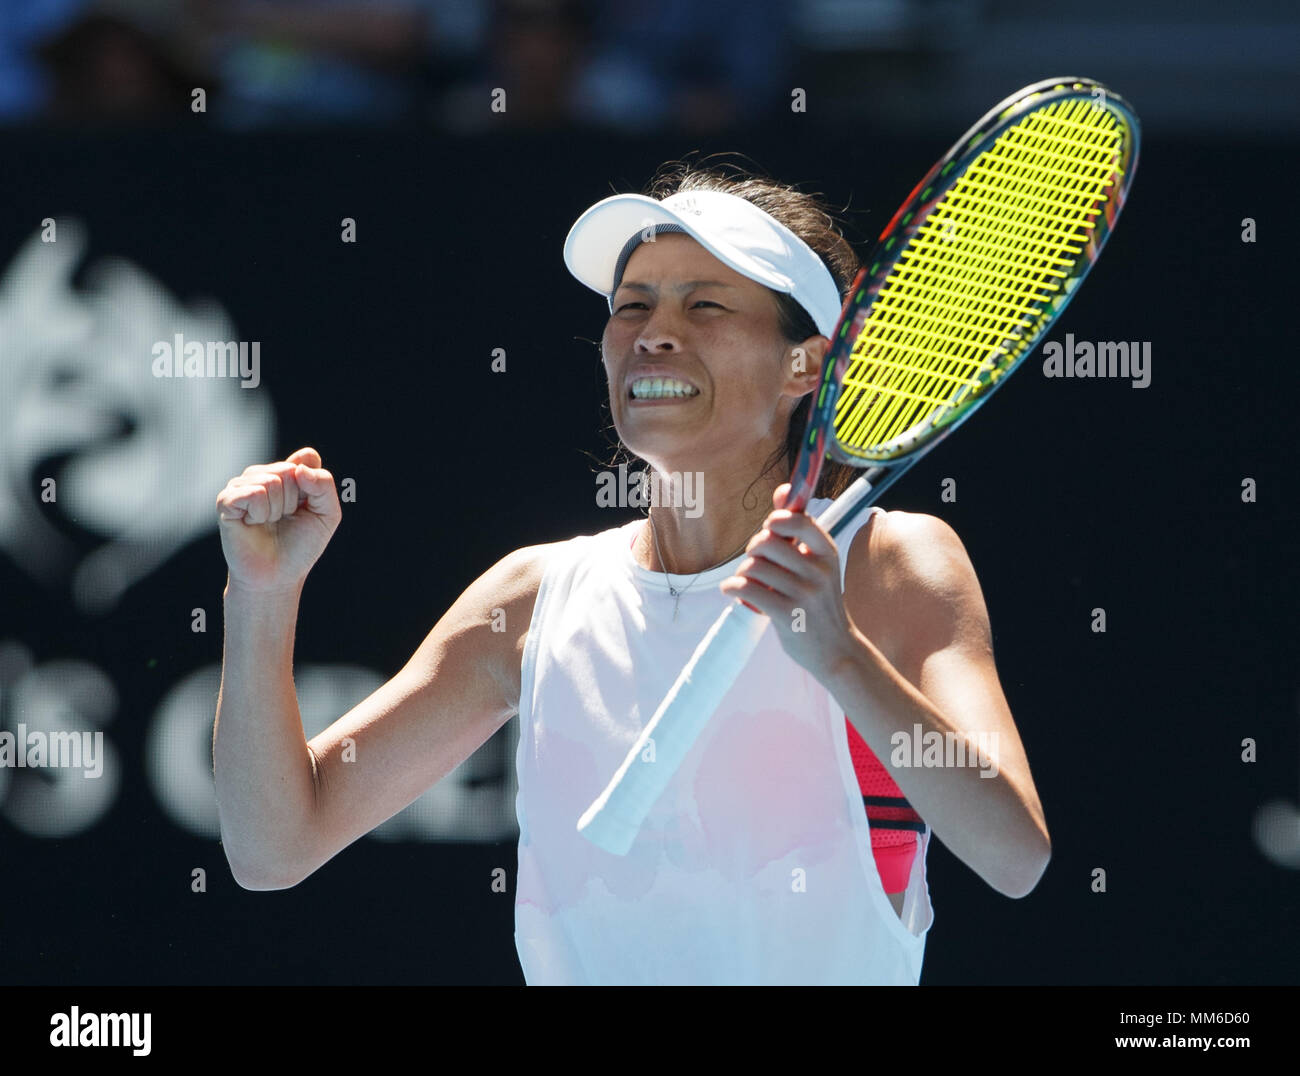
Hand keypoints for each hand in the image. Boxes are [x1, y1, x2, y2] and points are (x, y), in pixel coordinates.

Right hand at [216, 447, 340, 593]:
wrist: (277, 577)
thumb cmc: (301, 545)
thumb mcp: (327, 514)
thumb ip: (324, 484)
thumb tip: (298, 467)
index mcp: (285, 472)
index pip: (307, 460)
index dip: (313, 488)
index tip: (305, 509)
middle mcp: (262, 474)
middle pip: (289, 470)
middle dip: (294, 502)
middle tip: (284, 520)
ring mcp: (241, 485)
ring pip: (271, 481)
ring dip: (278, 510)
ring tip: (269, 523)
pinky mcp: (226, 500)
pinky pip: (254, 493)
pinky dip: (261, 513)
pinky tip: (253, 524)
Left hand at [719, 484, 855, 680]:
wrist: (836, 649)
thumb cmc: (820, 601)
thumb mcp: (817, 563)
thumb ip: (798, 527)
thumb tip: (783, 489)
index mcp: (827, 552)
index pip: (797, 521)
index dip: (775, 521)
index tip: (770, 530)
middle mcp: (819, 571)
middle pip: (766, 541)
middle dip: (753, 548)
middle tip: (756, 560)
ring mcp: (804, 594)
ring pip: (753, 566)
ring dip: (743, 573)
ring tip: (749, 582)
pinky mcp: (787, 615)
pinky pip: (746, 589)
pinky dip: (733, 587)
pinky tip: (733, 590)